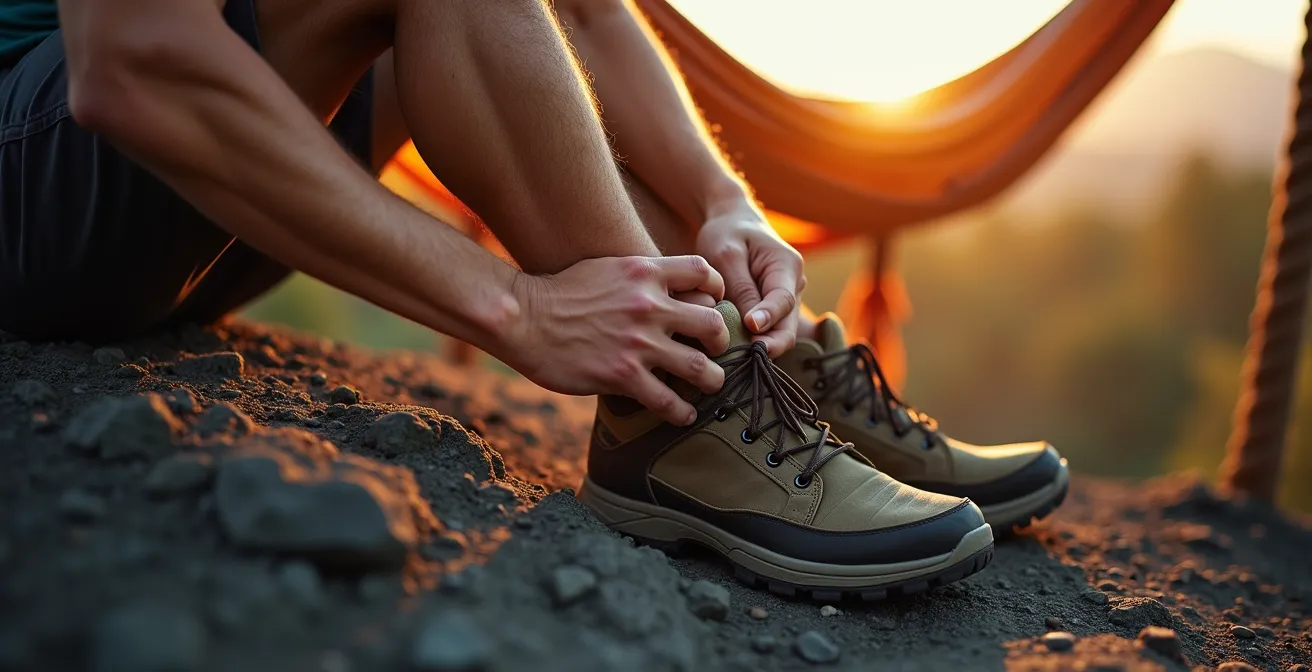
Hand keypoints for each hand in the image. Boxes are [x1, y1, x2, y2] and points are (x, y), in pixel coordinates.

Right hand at [508, 256, 730, 424]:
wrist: (524, 317)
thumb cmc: (561, 292)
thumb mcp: (606, 267)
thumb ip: (639, 276)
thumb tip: (664, 286)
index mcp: (644, 273)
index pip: (704, 272)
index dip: (717, 289)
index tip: (714, 303)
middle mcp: (648, 306)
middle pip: (713, 323)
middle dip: (721, 340)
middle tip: (714, 350)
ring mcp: (637, 343)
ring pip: (700, 368)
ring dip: (711, 380)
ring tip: (708, 385)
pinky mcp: (623, 376)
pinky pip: (668, 400)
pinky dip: (682, 411)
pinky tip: (683, 414)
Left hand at [696, 205, 805, 355]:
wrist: (731, 222)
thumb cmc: (727, 233)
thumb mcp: (727, 255)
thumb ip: (741, 288)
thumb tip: (753, 325)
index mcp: (786, 265)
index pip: (783, 300)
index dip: (769, 319)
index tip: (750, 330)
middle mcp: (794, 285)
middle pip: (788, 325)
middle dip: (769, 345)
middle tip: (745, 361)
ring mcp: (786, 299)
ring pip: (779, 332)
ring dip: (761, 347)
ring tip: (735, 360)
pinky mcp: (774, 309)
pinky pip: (769, 331)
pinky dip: (754, 342)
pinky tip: (734, 354)